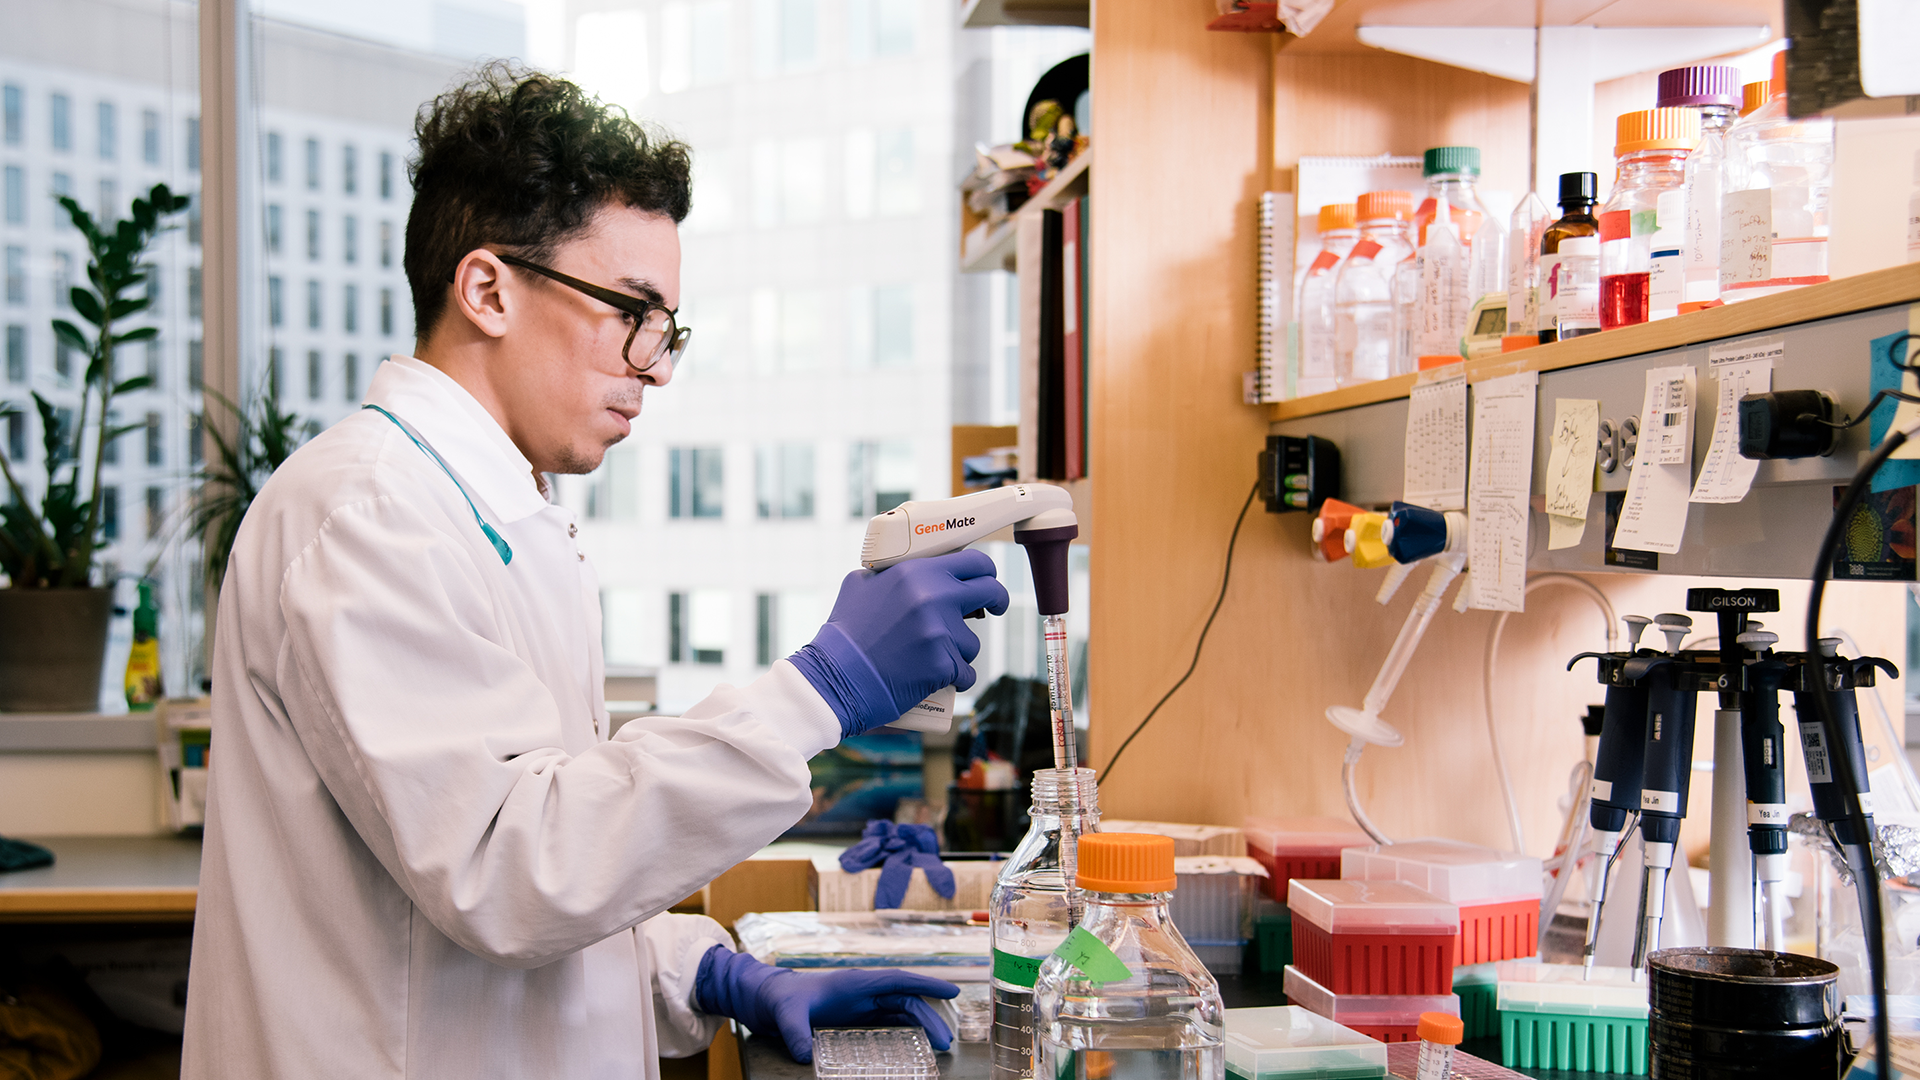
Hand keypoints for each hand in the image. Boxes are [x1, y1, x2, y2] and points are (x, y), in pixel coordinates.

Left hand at [694, 945, 957, 1063]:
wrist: (772, 1000)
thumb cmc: (781, 1000)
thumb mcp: (786, 1016)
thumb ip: (795, 1033)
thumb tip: (804, 1056)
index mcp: (855, 983)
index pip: (897, 981)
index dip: (926, 985)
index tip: (951, 991)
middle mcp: (865, 992)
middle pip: (906, 1001)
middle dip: (930, 1018)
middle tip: (946, 1042)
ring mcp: (864, 1005)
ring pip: (903, 1013)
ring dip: (923, 1026)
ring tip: (940, 1047)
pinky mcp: (860, 1017)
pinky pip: (891, 1023)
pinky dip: (909, 1032)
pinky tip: (919, 1045)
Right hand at [788, 550, 1008, 736]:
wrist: (836, 678)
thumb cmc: (844, 634)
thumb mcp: (859, 585)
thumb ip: (890, 573)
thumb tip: (910, 569)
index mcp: (917, 572)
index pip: (974, 562)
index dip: (986, 572)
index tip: (987, 582)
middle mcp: (934, 596)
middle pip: (991, 592)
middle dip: (998, 601)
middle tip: (994, 609)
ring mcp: (941, 631)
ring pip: (973, 642)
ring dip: (959, 651)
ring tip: (928, 658)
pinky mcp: (943, 664)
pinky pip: (966, 672)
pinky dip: (955, 679)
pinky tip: (934, 679)